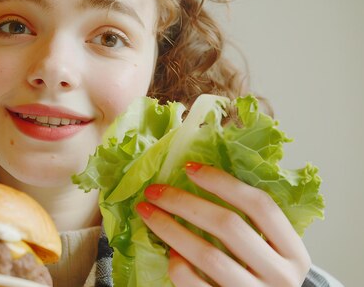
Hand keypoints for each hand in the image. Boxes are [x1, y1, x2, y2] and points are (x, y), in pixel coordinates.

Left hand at [136, 163, 310, 286]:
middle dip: (184, 202)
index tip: (189, 168)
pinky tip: (168, 251)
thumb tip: (198, 178)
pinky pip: (193, 283)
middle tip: (155, 191)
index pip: (260, 205)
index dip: (223, 182)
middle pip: (228, 225)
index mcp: (293, 253)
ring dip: (170, 228)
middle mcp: (279, 275)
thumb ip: (250, 224)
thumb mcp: (271, 253)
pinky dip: (177, 264)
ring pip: (207, 254)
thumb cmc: (262, 279)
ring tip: (148, 213)